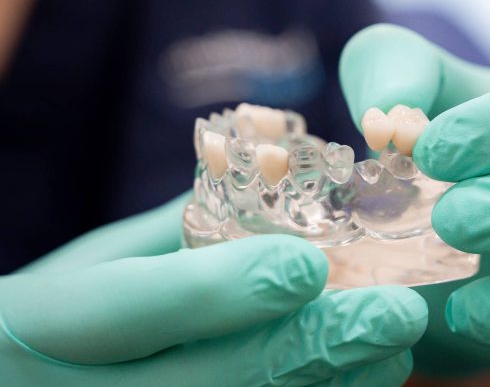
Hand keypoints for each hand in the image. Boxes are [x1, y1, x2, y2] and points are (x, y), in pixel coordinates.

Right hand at [1, 193, 426, 385]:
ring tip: (393, 354)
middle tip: (397, 314)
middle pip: (205, 382)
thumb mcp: (84, 270)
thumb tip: (265, 179)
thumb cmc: (40, 328)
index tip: (310, 263)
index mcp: (31, 326)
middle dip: (309, 348)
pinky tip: (356, 386)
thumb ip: (166, 234)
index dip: (220, 289)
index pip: (130, 307)